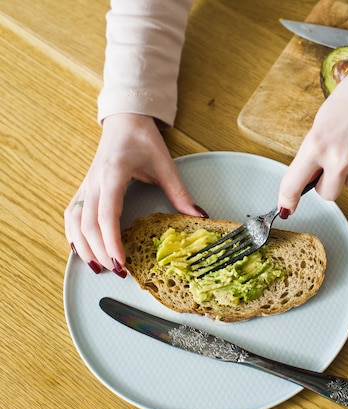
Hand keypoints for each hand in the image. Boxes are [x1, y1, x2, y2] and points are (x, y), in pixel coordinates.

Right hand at [65, 113, 206, 275]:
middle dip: (99, 251)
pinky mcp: (84, 188)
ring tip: (97, 267)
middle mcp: (94, 182)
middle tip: (116, 272)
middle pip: (88, 224)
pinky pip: (72, 214)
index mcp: (113, 174)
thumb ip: (180, 193)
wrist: (125, 121)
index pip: (107, 215)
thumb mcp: (166, 165)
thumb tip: (198, 216)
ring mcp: (86, 185)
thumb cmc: (143, 140)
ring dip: (83, 246)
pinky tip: (80, 249)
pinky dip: (73, 234)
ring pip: (75, 222)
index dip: (111, 241)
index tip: (120, 262)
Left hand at [277, 40, 347, 214]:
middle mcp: (339, 159)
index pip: (294, 183)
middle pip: (327, 194)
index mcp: (317, 144)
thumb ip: (316, 149)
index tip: (286, 208)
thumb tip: (309, 175)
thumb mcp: (325, 120)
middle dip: (330, 182)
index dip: (288, 200)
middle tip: (338, 160)